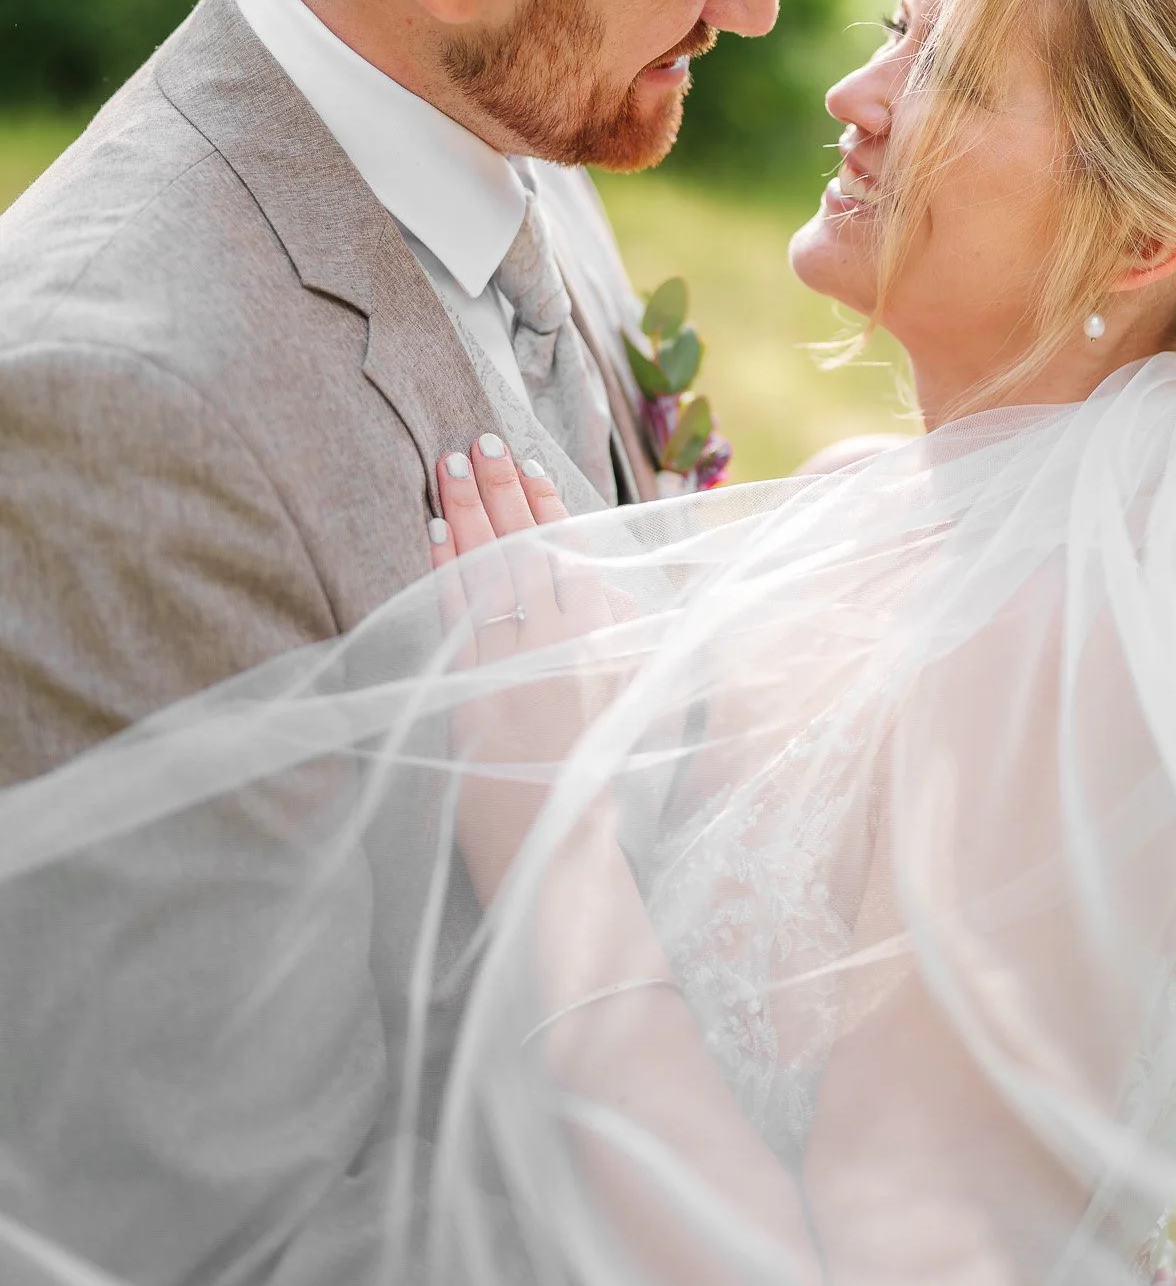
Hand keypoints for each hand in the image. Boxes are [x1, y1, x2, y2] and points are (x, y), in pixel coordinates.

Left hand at [427, 436, 613, 900]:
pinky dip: (443, 567)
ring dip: (468, 511)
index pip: (568, 550)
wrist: (561, 846)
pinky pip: (453, 613)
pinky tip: (432, 529)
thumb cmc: (601, 776)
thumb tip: (612, 586)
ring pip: (487, 567)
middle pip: (523, 545)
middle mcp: (559, 637)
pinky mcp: (469, 688)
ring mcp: (511, 659)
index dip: (545, 503)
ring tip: (450, 465)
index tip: (528, 462)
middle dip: (500, 488)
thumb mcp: (633, 694)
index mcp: (603, 634)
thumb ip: (622, 634)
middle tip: (477, 439)